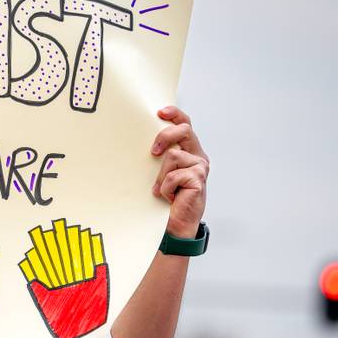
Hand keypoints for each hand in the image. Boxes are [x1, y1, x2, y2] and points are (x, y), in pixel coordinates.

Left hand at [150, 106, 207, 237]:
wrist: (173, 225)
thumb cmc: (164, 198)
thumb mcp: (158, 172)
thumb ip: (158, 155)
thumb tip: (138, 138)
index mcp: (188, 150)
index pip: (185, 124)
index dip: (175, 114)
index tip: (160, 112)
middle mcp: (197, 156)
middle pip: (184, 130)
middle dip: (165, 136)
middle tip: (153, 152)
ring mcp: (200, 167)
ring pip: (173, 156)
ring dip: (161, 176)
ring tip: (162, 190)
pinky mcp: (198, 179)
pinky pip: (173, 176)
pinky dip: (164, 188)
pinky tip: (169, 197)